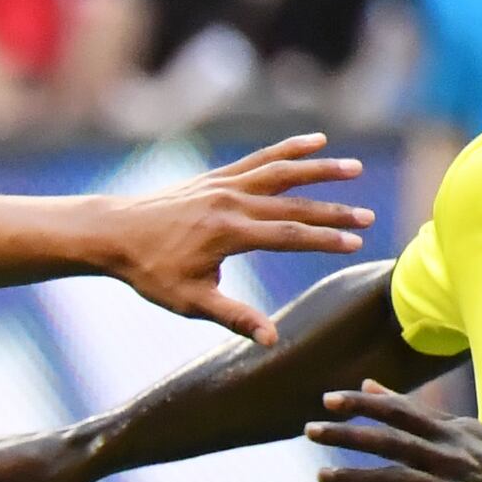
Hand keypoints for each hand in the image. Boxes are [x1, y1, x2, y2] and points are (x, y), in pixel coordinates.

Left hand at [97, 132, 373, 341]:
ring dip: (319, 168)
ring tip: (353, 167)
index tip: (355, 243)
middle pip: (292, 205)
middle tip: (368, 216)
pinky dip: (288, 149)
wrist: (112, 234)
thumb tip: (272, 340)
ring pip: (280, 172)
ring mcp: (223, 186)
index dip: (324, 240)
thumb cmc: (149, 272)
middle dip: (333, 210)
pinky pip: (259, 159)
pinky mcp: (216, 177)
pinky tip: (316, 141)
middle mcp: (230, 204)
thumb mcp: (189, 301)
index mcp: (228, 235)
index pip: (288, 236)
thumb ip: (234, 316)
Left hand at [310, 387, 481, 481]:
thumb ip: (412, 410)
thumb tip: (367, 384)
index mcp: (448, 433)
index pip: (400, 413)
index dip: (363, 405)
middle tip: (310, 431)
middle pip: (391, 443)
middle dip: (349, 436)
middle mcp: (446, 458)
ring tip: (320, 477)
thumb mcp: (459, 429)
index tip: (327, 400)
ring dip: (355, 478)